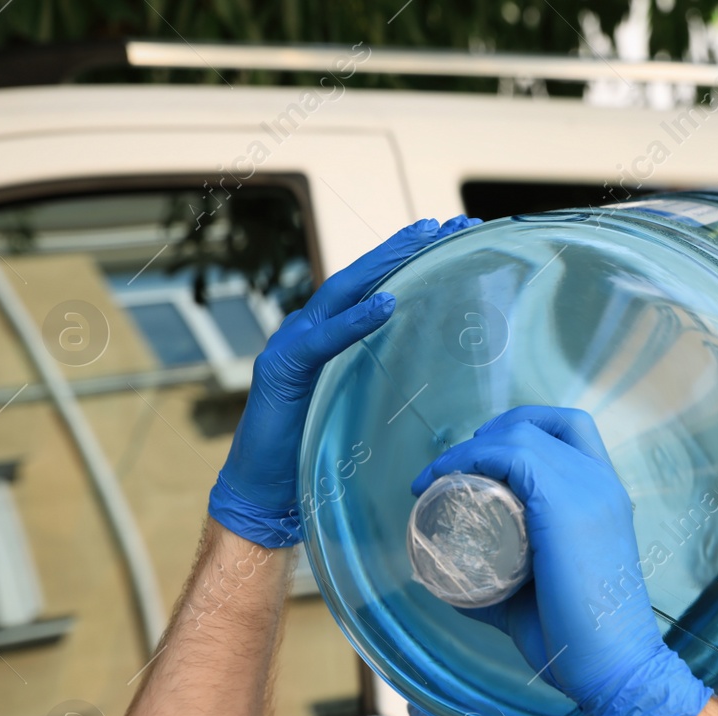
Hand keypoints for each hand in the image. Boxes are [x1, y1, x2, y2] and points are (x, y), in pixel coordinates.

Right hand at [209, 216, 480, 546]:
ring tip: (422, 241)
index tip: (453, 236)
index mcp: (331, 335)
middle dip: (404, 247)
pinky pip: (323, 339)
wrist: (264, 490)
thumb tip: (436, 375)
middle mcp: (310, 329)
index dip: (410, 259)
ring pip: (342, 292)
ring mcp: (292, 344)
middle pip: (362, 278)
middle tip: (447, 223)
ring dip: (384, 265)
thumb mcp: (360, 405)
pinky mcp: (283, 370)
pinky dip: (354, 320)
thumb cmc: (313, 451)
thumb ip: (384, 379)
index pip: (375, 287)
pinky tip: (386, 303)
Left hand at [409, 406, 713, 715]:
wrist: (616, 668)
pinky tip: (446, 481)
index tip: (480, 459)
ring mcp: (588, 490)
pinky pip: (512, 456)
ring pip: (521, 434)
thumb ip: (500, 587)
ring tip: (438, 478)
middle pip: (544, 422)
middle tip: (451, 468)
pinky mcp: (566, 506)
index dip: (523, 427)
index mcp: (606, 496)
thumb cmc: (578, 642)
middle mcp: (602, 483)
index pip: (572, 428)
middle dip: (491, 432)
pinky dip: (472, 458)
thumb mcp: (533, 598)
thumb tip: (449, 585)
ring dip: (471, 447)